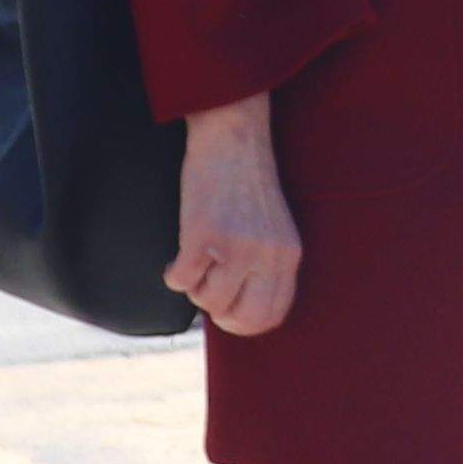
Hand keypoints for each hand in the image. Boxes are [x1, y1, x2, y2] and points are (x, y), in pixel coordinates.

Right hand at [170, 95, 302, 335]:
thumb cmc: (248, 183)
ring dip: (194, 288)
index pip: (274, 314)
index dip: (246, 324)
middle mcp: (268, 255)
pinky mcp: (204, 235)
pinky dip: (173, 273)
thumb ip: (266, 265)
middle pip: (244, 318)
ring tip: (196, 261)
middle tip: (207, 293)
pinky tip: (181, 253)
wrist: (234, 139)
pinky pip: (180, 281)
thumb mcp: (274, 228)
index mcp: (289, 255)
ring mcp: (236, 247)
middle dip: (220, 316)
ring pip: (207, 301)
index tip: (228, 314)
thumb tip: (242, 310)